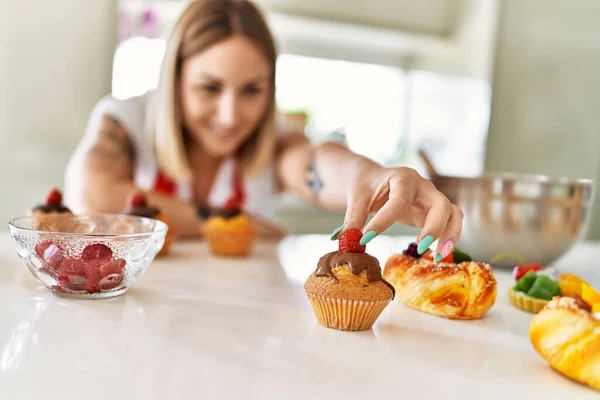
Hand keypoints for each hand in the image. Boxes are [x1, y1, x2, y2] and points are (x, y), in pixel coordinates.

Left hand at [332, 161, 462, 260]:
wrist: (374, 179)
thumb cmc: (366, 186)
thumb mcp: (357, 197)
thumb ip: (353, 218)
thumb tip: (348, 242)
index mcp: (402, 178)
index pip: (398, 201)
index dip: (383, 221)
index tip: (366, 238)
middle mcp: (423, 186)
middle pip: (441, 204)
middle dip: (434, 227)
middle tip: (420, 247)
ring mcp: (431, 199)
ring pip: (453, 213)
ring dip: (450, 235)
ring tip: (437, 257)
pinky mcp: (434, 212)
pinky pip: (450, 223)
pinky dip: (448, 238)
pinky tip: (435, 256)